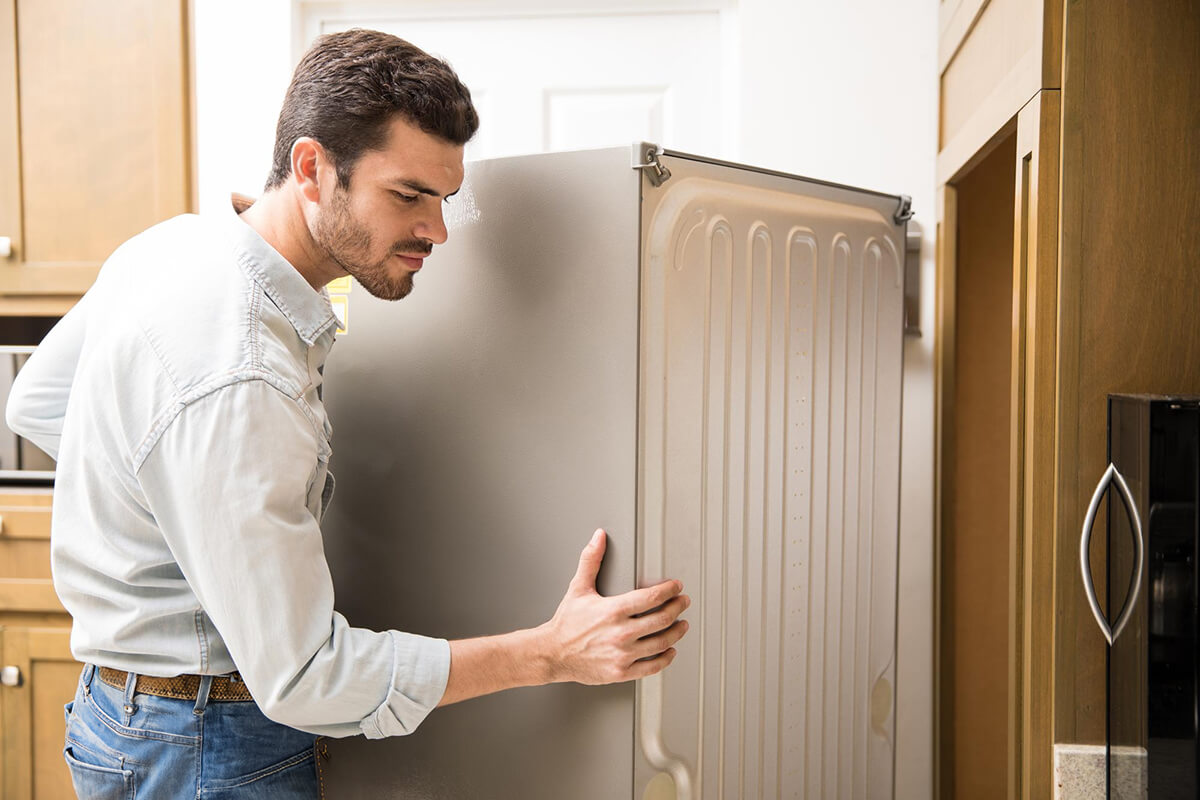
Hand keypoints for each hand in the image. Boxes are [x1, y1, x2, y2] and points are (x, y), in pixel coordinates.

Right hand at [537, 529, 689, 684]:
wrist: (552, 653)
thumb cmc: (566, 623)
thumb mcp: (578, 588)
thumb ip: (591, 560)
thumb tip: (598, 537)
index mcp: (612, 611)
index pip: (651, 597)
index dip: (669, 590)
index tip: (676, 587)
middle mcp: (620, 633)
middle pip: (662, 619)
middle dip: (678, 608)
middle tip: (683, 602)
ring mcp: (622, 654)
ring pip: (661, 642)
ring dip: (677, 632)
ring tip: (682, 624)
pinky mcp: (621, 672)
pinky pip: (652, 666)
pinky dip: (666, 658)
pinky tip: (670, 651)